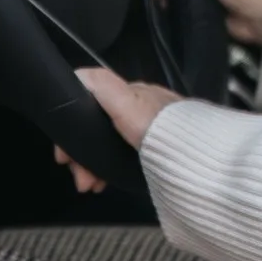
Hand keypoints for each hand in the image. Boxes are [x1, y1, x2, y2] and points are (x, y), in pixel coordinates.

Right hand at [54, 65, 179, 192]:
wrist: (197, 160)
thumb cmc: (160, 130)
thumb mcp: (128, 104)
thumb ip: (104, 86)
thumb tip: (77, 74)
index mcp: (132, 96)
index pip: (90, 107)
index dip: (72, 130)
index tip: (63, 157)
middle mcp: (138, 111)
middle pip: (97, 130)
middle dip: (81, 156)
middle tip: (81, 181)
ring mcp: (145, 133)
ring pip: (107, 147)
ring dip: (91, 167)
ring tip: (90, 186)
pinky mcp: (153, 153)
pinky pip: (121, 159)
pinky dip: (108, 171)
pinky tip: (105, 183)